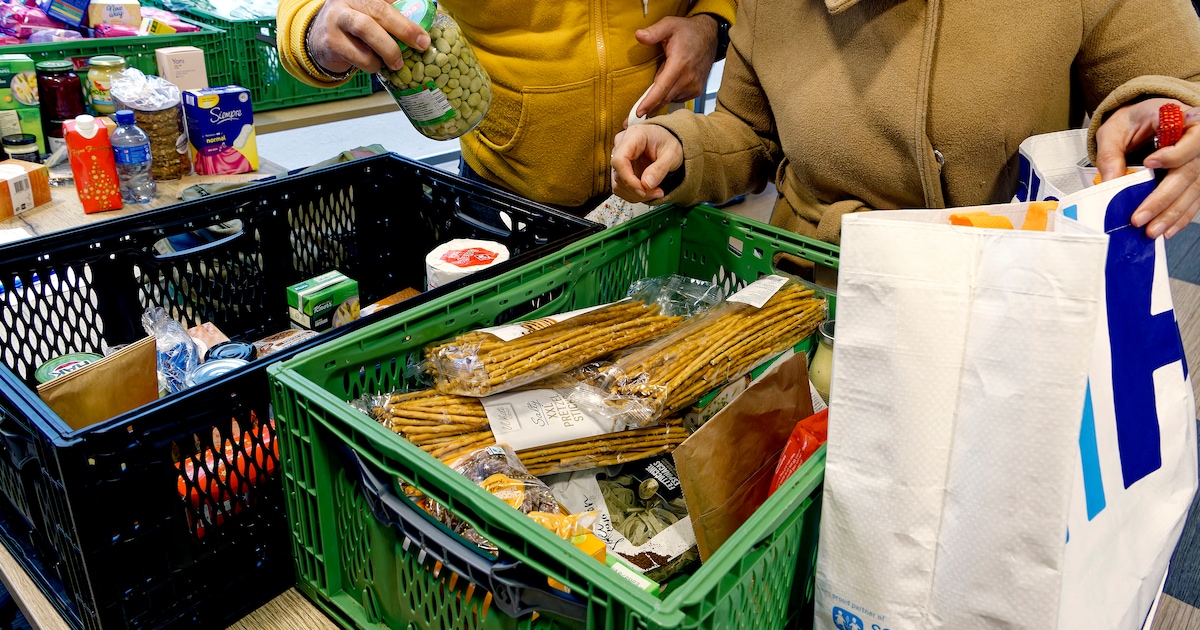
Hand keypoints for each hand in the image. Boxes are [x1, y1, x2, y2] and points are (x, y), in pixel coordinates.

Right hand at [307, 0, 430, 74]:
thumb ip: (392, 16)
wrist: (319, 40)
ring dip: (388, 50)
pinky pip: (358, 55)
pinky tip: (374, 64)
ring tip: (396, 62)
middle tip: (421, 44)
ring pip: (366, 30)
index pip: (386, 0)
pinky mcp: (330, 41)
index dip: (407, 16)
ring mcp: (336, 19)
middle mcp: (347, 1)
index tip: (424, 30)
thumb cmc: (354, 27)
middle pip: (379, 10)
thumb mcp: (371, 15)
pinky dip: (372, 64)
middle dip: (404, 28)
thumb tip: (423, 30)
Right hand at [611, 125, 684, 201]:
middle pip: (618, 173)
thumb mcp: (672, 154)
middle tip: (656, 192)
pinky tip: (647, 191)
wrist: (666, 143)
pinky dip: (634, 194)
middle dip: (637, 189)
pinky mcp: (619, 170)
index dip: (628, 179)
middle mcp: (621, 145)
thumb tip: (646, 184)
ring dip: (636, 194)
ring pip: (618, 183)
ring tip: (655, 191)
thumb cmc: (668, 143)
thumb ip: (660, 169)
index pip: (620, 160)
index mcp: (633, 136)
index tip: (643, 189)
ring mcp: (618, 158)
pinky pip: (620, 187)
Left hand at [631, 14, 717, 119]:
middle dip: (647, 108)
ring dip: (659, 96)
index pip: (661, 88)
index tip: (638, 113)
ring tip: (657, 83)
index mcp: (679, 64)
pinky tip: (669, 83)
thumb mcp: (669, 25)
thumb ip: (654, 31)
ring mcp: (693, 86)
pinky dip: (669, 94)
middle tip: (629, 119)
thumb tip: (639, 35)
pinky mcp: (696, 91)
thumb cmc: (688, 32)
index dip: (649, 102)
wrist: (709, 37)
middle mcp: (688, 78)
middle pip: (663, 99)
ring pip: (669, 99)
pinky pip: (676, 98)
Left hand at [1096, 98, 1199, 238]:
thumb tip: (1111, 182)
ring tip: (1152, 231)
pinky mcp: (1197, 177)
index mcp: (1182, 119)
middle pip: (1190, 171)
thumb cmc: (1133, 120)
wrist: (1144, 120)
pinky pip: (1195, 199)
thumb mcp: (1114, 130)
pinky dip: (1180, 216)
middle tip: (1140, 217)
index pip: (1191, 137)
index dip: (1174, 153)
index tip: (1149, 163)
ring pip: (1194, 189)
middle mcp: (1197, 139)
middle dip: (1163, 198)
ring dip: (1172, 213)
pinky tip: (1167, 230)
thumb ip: (1111, 153)